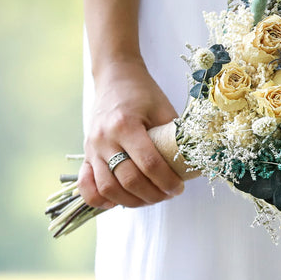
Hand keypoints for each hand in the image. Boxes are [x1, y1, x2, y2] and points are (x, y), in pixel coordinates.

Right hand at [79, 58, 184, 208]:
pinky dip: (100, 199)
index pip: (149, 164)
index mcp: (125, 125)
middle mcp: (105, 138)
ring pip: (107, 188)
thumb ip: (175, 136)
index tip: (180, 187)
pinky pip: (86, 185)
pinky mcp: (86, 154)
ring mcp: (92, 148)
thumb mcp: (164, 109)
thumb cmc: (143, 93)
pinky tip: (118, 202)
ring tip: (151, 198)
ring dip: (132, 201)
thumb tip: (194, 164)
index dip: (167, 181)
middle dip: (153, 194)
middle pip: (128, 180)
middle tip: (169, 194)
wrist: (115, 78)